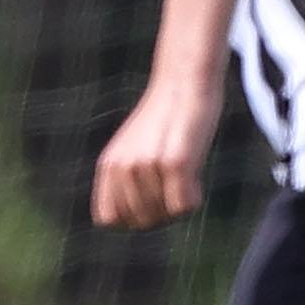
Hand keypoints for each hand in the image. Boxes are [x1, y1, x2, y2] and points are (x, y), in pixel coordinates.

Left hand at [90, 79, 221, 229]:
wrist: (185, 83)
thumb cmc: (163, 120)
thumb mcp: (131, 148)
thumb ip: (124, 180)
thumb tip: (131, 222)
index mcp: (108, 165)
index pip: (108, 220)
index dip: (130, 219)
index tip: (150, 202)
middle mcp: (124, 167)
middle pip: (141, 222)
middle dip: (160, 213)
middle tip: (173, 186)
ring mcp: (148, 165)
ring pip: (165, 216)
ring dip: (179, 203)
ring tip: (183, 173)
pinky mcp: (176, 162)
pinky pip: (185, 207)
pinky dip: (195, 198)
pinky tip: (196, 177)